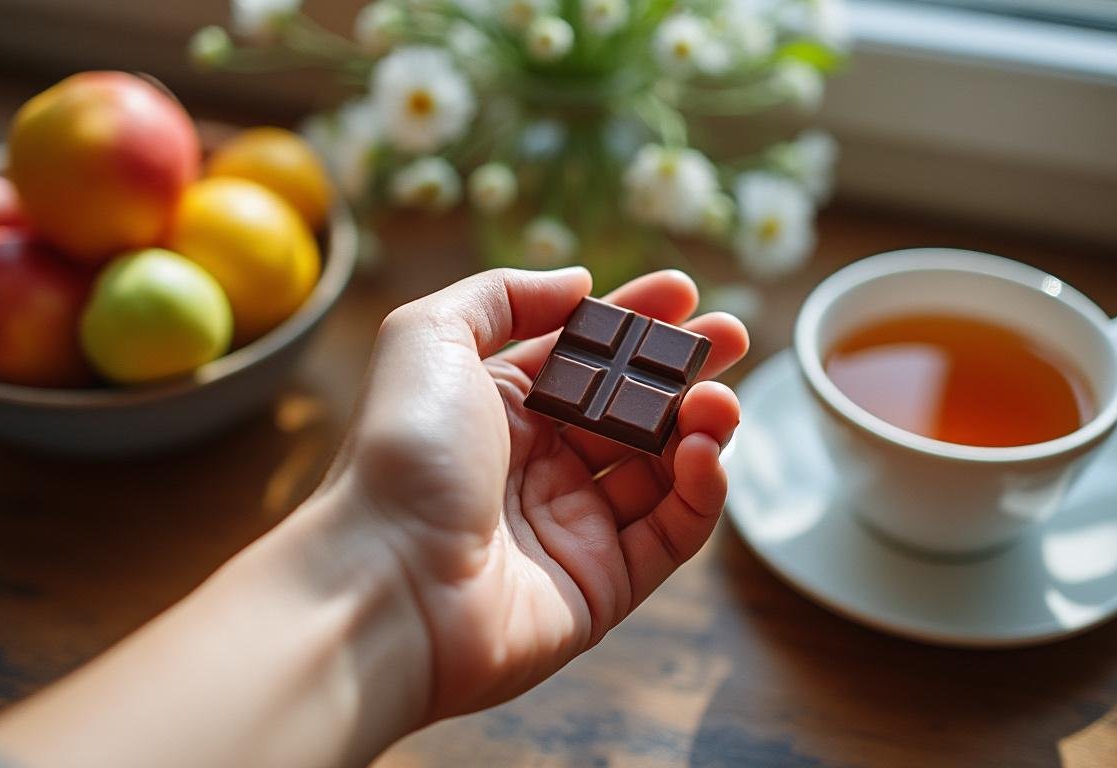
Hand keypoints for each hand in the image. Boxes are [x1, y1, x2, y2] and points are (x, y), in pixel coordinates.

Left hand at [327, 267, 747, 721]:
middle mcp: (538, 466)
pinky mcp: (603, 585)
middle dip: (685, 370)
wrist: (385, 582)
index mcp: (500, 410)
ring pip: (663, 469)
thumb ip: (504, 296)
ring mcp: (573, 527)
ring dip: (703, 427)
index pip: (586, 357)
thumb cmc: (401, 455)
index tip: (684, 291)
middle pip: (634, 409)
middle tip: (732, 337)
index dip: (635, 322)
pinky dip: (702, 492)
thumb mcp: (430, 337)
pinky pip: (672, 532)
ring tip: (720, 401)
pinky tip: (707, 452)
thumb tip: (578, 283)